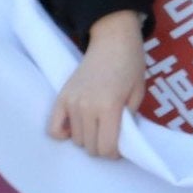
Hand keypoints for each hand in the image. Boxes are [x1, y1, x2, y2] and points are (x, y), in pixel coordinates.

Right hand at [47, 12, 145, 160]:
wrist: (113, 39)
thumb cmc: (130, 64)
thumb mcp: (139, 93)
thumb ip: (129, 120)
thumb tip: (119, 141)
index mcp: (109, 106)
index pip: (106, 147)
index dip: (115, 153)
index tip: (120, 146)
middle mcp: (87, 107)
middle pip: (90, 147)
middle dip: (102, 146)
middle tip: (111, 133)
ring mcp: (71, 103)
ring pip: (76, 140)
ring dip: (88, 138)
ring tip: (99, 124)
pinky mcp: (61, 98)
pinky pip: (54, 128)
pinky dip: (63, 133)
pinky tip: (75, 127)